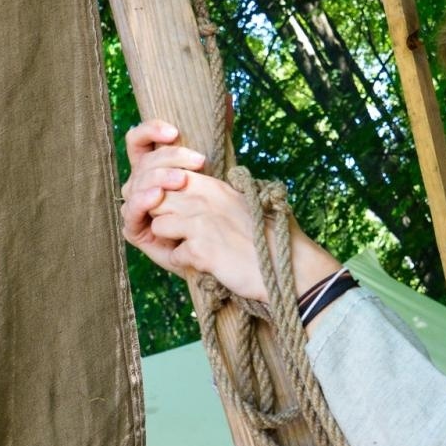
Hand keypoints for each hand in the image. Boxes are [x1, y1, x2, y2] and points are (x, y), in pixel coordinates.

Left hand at [121, 120, 343, 307]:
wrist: (287, 267)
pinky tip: (204, 264)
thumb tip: (186, 195)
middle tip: (177, 233)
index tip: (175, 211)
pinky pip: (174, 255)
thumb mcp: (239, 203)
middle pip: (158, 200)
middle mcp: (205, 200)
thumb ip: (213, 196)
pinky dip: (184, 263)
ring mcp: (202, 224)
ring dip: (169, 240)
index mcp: (214, 186)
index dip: (166, 196)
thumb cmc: (266, 238)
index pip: (170, 178)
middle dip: (162, 217)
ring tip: (190, 248)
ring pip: (159, 225)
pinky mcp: (202, 250)